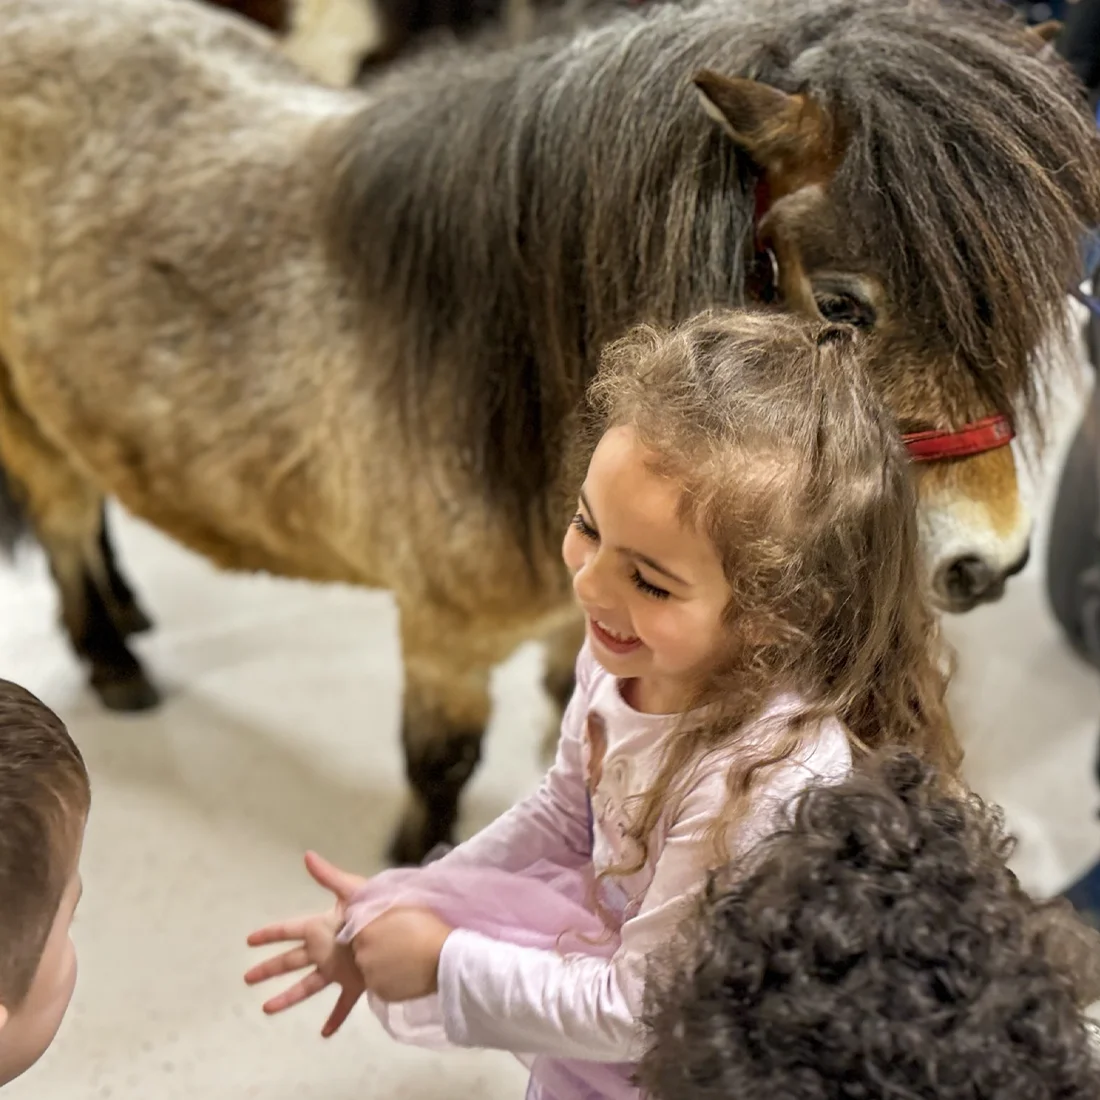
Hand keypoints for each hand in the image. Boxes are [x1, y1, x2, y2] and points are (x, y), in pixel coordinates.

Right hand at [245, 851, 368, 1036]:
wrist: (405, 938)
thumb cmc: (379, 911)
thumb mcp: (353, 891)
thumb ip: (330, 876)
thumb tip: (308, 856)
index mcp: (323, 927)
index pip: (290, 929)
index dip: (270, 934)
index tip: (250, 939)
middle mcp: (327, 949)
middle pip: (291, 960)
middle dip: (269, 968)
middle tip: (247, 977)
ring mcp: (340, 968)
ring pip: (307, 986)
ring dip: (287, 996)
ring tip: (267, 1009)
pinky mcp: (357, 983)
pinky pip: (343, 1004)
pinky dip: (334, 1019)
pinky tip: (324, 1033)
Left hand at [351, 908, 453, 1002]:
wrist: (445, 958)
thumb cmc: (426, 926)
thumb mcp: (402, 906)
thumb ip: (377, 907)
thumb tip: (355, 903)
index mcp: (365, 931)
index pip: (356, 928)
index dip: (371, 928)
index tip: (386, 929)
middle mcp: (361, 955)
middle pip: (361, 949)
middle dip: (373, 946)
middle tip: (396, 944)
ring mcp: (370, 977)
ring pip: (369, 968)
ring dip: (379, 964)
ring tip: (402, 960)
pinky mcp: (380, 994)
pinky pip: (379, 984)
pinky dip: (388, 980)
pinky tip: (404, 973)